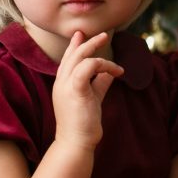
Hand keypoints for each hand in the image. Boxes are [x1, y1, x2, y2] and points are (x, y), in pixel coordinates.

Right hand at [52, 31, 123, 149]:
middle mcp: (61, 82)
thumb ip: (99, 84)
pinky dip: (103, 65)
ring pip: (80, 57)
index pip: (68, 59)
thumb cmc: (84, 123)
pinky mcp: (75, 91)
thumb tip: (110, 73)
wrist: (76, 143)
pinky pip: (87, 68)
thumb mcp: (93, 98)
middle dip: (88, 42)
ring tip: (115, 62)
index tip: (81, 35)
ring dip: (98, 53)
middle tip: (104, 35)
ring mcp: (66, 86)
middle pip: (73, 54)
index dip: (75, 46)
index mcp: (63, 83)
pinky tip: (116, 72)